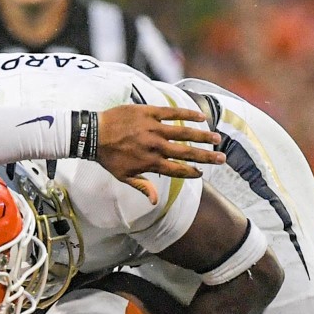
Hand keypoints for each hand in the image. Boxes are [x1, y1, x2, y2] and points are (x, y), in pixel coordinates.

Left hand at [98, 105, 225, 203]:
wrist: (92, 134)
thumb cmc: (107, 157)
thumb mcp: (123, 177)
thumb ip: (142, 186)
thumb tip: (154, 201)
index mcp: (150, 163)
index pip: (177, 170)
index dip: (191, 172)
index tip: (202, 172)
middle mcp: (155, 146)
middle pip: (186, 152)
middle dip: (206, 156)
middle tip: (222, 158)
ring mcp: (153, 128)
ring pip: (183, 132)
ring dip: (202, 136)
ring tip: (216, 139)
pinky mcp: (149, 112)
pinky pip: (172, 112)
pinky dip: (187, 114)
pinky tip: (201, 116)